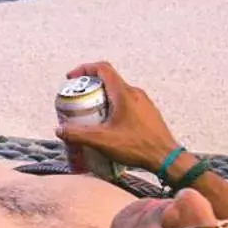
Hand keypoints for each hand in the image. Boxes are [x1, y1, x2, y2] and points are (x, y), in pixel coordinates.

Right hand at [57, 61, 180, 170]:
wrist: (167, 158)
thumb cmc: (137, 146)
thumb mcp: (102, 141)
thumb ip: (78, 134)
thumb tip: (59, 130)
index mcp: (123, 93)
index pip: (102, 68)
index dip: (84, 69)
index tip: (72, 78)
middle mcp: (135, 93)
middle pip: (109, 81)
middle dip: (90, 88)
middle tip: (78, 102)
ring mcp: (144, 102)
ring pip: (118, 92)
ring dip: (103, 99)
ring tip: (92, 116)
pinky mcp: (149, 113)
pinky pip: (128, 103)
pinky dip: (114, 107)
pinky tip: (110, 126)